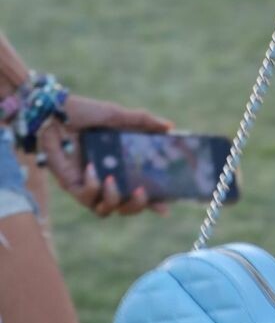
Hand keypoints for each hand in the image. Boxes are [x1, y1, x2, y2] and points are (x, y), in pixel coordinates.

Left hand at [41, 95, 173, 217]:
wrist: (54, 112)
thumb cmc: (85, 113)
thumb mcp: (117, 116)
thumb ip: (143, 121)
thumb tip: (170, 127)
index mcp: (122, 166)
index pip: (142, 189)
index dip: (155, 202)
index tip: (166, 207)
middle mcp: (107, 179)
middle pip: (126, 208)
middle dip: (137, 206)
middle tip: (142, 192)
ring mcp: (89, 184)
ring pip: (105, 210)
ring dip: (114, 200)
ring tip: (113, 180)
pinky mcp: (72, 185)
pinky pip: (85, 198)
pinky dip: (92, 186)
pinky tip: (93, 169)